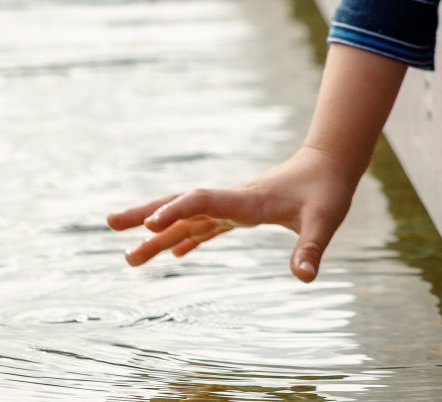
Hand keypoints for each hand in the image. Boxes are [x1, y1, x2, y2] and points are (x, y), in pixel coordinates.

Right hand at [106, 146, 358, 281]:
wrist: (331, 164)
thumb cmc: (328, 190)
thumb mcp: (325, 220)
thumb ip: (312, 248)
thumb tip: (305, 278)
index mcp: (247, 201)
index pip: (204, 202)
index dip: (177, 211)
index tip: (150, 226)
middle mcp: (233, 201)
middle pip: (182, 205)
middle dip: (146, 214)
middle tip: (110, 224)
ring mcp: (234, 206)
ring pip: (188, 218)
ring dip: (159, 234)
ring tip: (128, 257)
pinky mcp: (241, 213)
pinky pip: (206, 226)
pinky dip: (187, 239)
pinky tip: (173, 255)